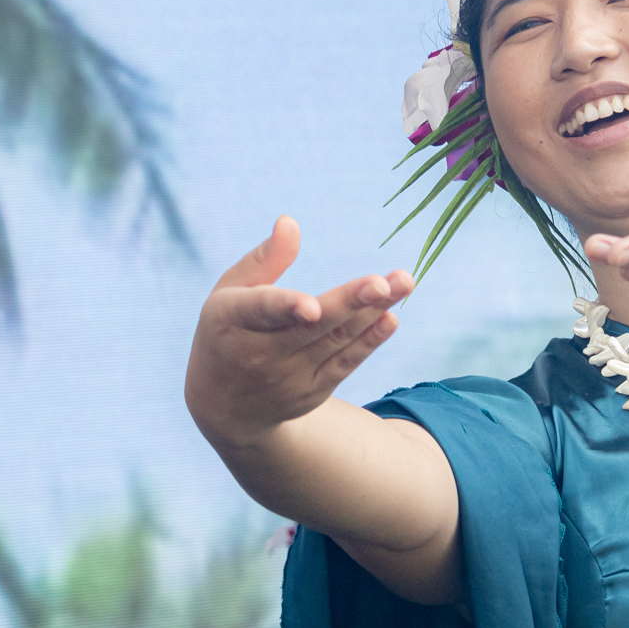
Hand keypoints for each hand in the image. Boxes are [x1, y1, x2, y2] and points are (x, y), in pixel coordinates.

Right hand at [184, 216, 412, 446]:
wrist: (225, 405)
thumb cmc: (228, 331)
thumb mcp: (232, 293)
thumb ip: (264, 260)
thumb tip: (290, 222)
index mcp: (232, 320)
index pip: (261, 311)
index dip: (286, 308)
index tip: (312, 307)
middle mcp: (260, 353)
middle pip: (313, 325)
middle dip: (351, 302)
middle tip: (384, 282)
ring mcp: (288, 376)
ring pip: (336, 340)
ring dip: (372, 313)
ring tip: (403, 284)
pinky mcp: (312, 391)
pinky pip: (346, 363)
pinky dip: (369, 341)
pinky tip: (390, 317)